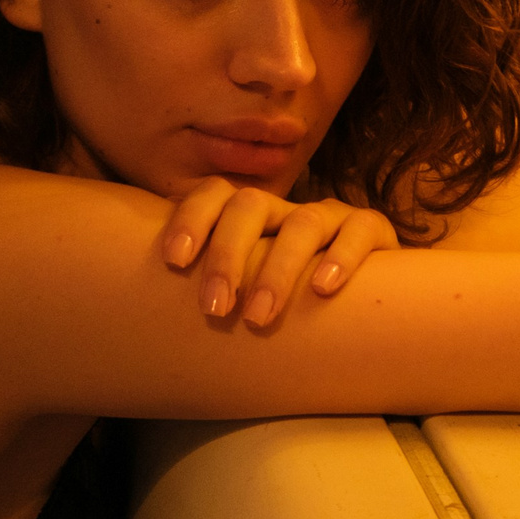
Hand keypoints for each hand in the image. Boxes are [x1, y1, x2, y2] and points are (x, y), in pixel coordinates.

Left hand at [161, 179, 398, 328]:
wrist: (364, 302)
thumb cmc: (287, 302)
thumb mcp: (245, 290)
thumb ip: (212, 291)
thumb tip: (147, 321)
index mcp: (248, 217)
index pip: (213, 196)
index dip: (191, 220)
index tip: (174, 261)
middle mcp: (284, 210)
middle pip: (250, 206)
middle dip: (227, 255)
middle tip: (213, 310)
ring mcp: (330, 216)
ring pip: (302, 224)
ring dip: (277, 269)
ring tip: (258, 317)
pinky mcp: (371, 230)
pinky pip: (359, 231)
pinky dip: (341, 257)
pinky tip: (323, 289)